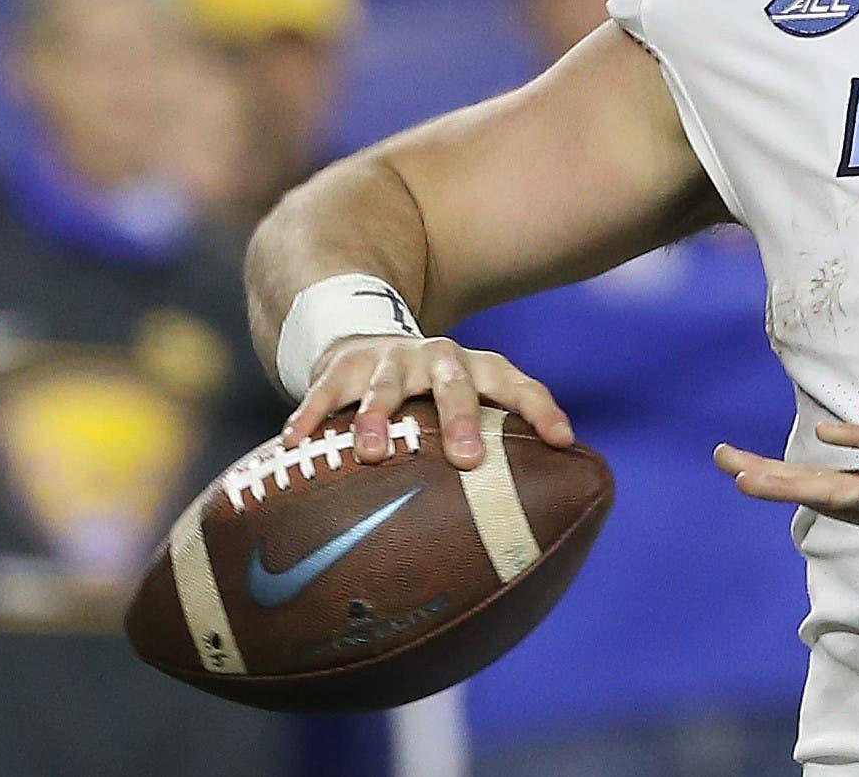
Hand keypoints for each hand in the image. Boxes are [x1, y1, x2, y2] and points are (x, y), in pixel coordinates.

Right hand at [283, 335, 574, 468]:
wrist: (370, 339)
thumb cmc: (431, 394)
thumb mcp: (466, 403)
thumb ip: (492, 445)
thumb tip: (528, 520)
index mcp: (479, 369)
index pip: (519, 386)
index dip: (542, 410)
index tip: (563, 440)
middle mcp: (440, 356)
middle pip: (456, 383)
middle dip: (463, 419)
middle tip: (467, 459)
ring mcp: (390, 358)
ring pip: (386, 385)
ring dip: (379, 416)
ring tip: (371, 453)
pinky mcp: (343, 364)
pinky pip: (324, 390)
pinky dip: (310, 414)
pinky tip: (295, 441)